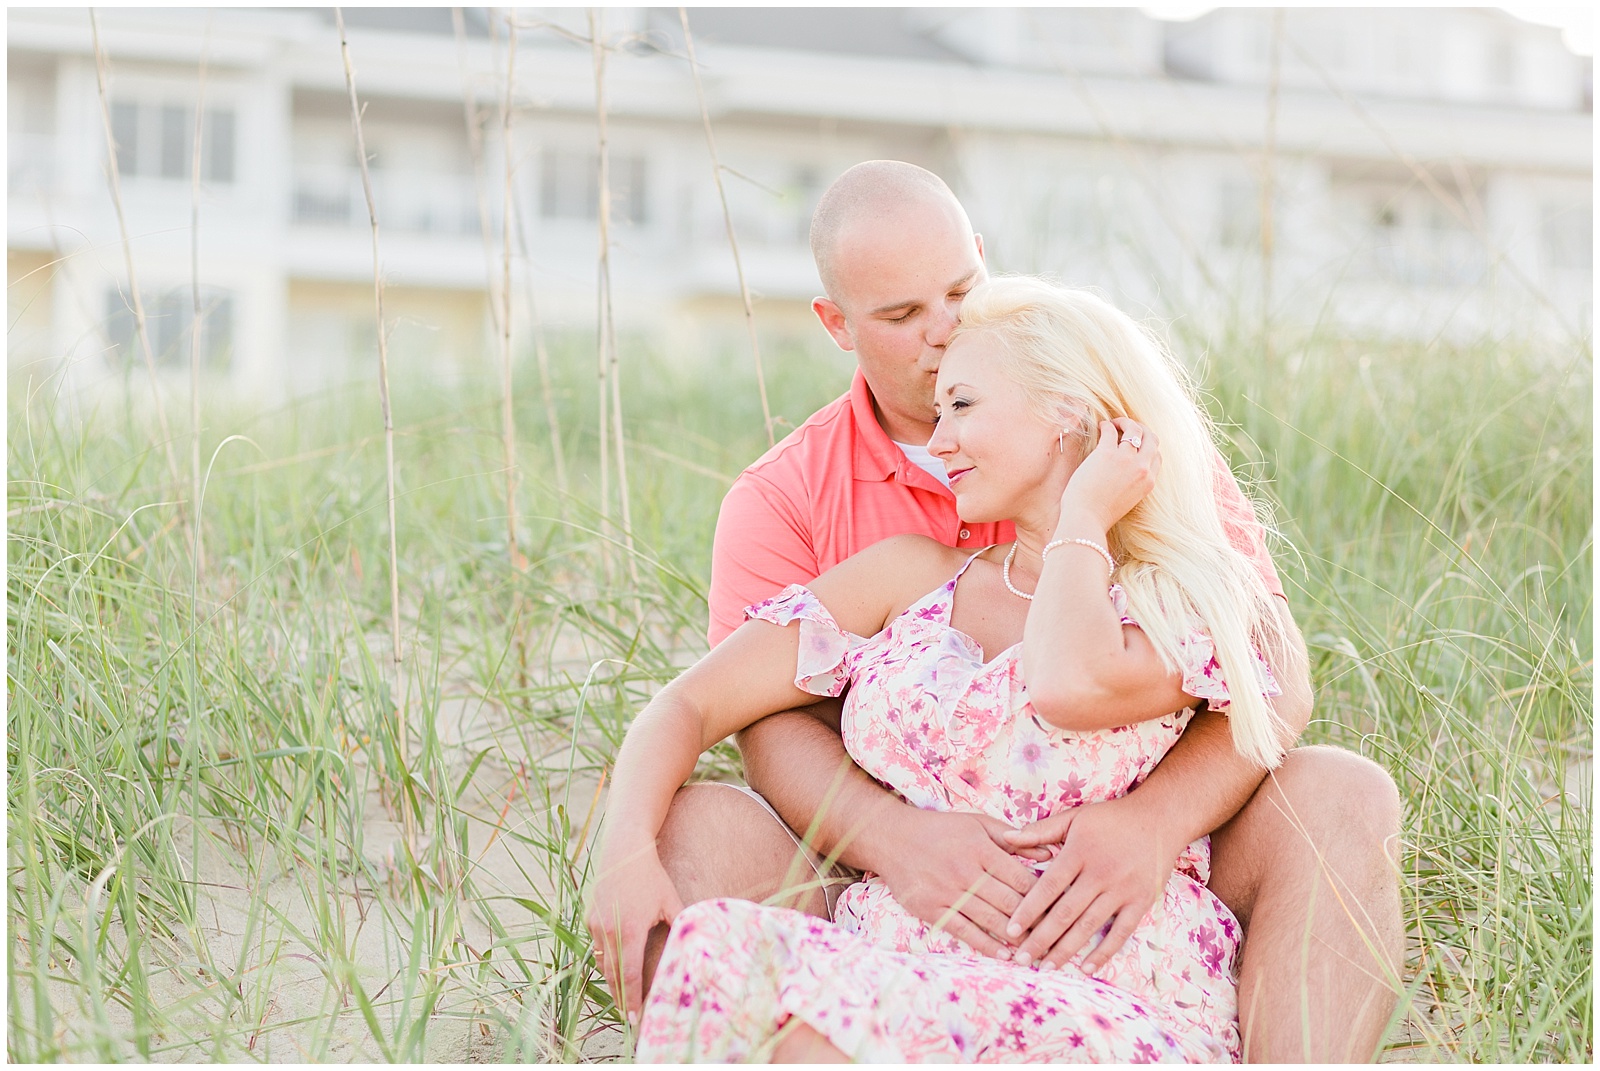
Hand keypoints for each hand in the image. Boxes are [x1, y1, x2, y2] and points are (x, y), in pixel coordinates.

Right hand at [585, 840, 683, 1024]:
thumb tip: (694, 948)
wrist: (624, 850)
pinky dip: (606, 960)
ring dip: (612, 981)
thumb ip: (681, 926)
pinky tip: (616, 967)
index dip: (632, 1000)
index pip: (630, 976)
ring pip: (603, 963)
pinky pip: (597, 947)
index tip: (635, 1018)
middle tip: (629, 1016)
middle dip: (621, 998)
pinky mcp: (589, 918)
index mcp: (629, 931)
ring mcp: (595, 925)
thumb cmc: (651, 876)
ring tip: (624, 996)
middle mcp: (608, 931)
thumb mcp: (670, 901)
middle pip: (613, 976)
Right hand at [871, 807, 1047, 957]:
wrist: (893, 838)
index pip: (1020, 877)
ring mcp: (948, 892)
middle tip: (1056, 936)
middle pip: (1009, 901)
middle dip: (1035, 921)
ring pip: (990, 919)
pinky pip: (963, 930)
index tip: (1061, 909)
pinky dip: (985, 944)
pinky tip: (1003, 954)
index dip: (1044, 896)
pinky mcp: (931, 908)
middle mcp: (966, 871)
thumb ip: (1013, 839)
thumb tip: (1049, 855)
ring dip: (1015, 937)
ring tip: (1036, 950)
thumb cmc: (941, 829)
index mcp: (980, 848)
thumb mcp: (978, 823)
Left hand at [999, 794, 1179, 972]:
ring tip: (1046, 967)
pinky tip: (1086, 968)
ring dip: (1066, 950)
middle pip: (1065, 912)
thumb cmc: (1110, 818)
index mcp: (1079, 852)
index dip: (1028, 910)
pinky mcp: (1142, 901)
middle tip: (1021, 958)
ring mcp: (1123, 889)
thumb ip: (1040, 830)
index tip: (1009, 930)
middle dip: (1040, 938)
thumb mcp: (1074, 817)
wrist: (1159, 819)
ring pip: (1089, 926)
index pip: (1048, 887)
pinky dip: (1104, 952)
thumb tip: (1006, 838)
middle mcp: (1100, 873)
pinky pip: (1121, 932)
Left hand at [1060, 419, 1160, 532]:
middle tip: (1127, 427)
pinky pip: (1111, 430)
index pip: (1157, 455)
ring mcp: (1125, 459)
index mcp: (1148, 482)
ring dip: (1124, 422)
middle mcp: (1142, 469)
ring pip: (1134, 429)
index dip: (1147, 445)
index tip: (1135, 442)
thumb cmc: (1100, 514)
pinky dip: (1106, 425)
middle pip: (1151, 438)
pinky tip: (1101, 426)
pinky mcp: (1106, 453)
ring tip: (1114, 423)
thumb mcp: (1127, 500)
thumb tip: (1125, 470)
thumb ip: (1132, 484)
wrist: (1086, 519)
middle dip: (1141, 428)